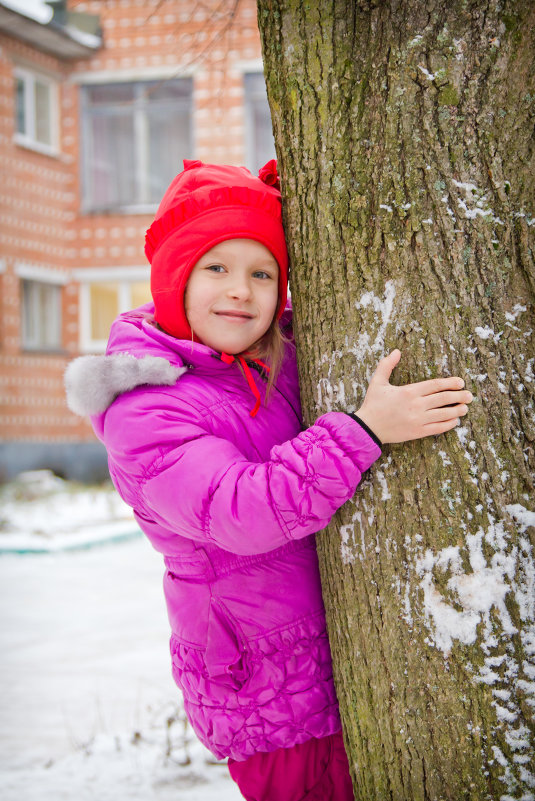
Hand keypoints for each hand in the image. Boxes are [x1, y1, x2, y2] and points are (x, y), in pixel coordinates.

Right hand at [356, 350, 472, 443]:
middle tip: (469, 395)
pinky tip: (454, 421)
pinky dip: (448, 424)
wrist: (368, 428)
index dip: (450, 383)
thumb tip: (396, 351)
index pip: (435, 385)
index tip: (460, 382)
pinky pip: (437, 428)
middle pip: (443, 398)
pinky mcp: (417, 432)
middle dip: (459, 396)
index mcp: (409, 391)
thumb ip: (387, 365)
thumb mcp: (377, 382)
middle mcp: (416, 405)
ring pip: (444, 414)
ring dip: (457, 410)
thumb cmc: (373, 404)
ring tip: (465, 408)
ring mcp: (418, 420)